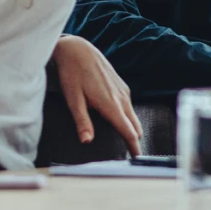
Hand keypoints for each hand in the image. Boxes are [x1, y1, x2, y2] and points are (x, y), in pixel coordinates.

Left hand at [51, 35, 141, 156]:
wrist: (78, 50)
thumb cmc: (73, 74)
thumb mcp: (73, 99)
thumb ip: (82, 121)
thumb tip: (87, 141)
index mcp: (110, 104)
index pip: (128, 130)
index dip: (133, 146)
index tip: (137, 159)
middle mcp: (121, 97)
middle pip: (135, 125)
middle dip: (134, 140)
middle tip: (131, 156)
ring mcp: (123, 90)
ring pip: (133, 116)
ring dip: (131, 128)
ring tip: (127, 141)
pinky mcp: (121, 85)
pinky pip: (129, 106)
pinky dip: (128, 117)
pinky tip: (120, 121)